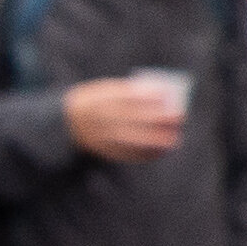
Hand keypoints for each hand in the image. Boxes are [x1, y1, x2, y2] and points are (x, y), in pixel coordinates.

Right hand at [62, 76, 186, 161]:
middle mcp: (101, 118)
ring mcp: (102, 137)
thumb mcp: (107, 91)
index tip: (167, 96)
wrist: (68, 122)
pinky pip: (127, 155)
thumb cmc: (98, 102)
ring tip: (174, 139)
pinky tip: (161, 151)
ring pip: (131, 140)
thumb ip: (130, 93)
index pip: (126, 98)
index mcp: (100, 99)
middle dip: (157, 119)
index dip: (148, 98)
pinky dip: (146, 154)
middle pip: (132, 119)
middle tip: (178, 117)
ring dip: (155, 141)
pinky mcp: (105, 151)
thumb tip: (162, 98)